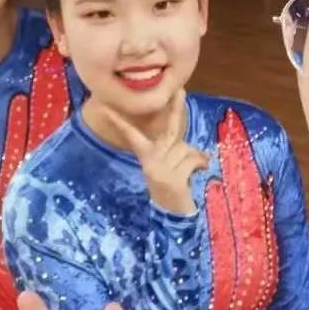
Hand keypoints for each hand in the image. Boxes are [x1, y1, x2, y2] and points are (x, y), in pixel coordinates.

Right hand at [102, 90, 207, 214]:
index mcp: (147, 157)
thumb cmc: (173, 191)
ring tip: (195, 171)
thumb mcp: (171, 169)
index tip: (106, 107)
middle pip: (169, 129)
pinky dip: (201, 165)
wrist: (172, 220)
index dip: (120, 121)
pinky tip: (200, 173)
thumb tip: (202, 153)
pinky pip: (194, 160)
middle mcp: (151, 160)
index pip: (132, 134)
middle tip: (181, 89)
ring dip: (195, 158)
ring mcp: (160, 168)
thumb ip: (179, 154)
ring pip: (187, 149)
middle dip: (176, 107)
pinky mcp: (172, 177)